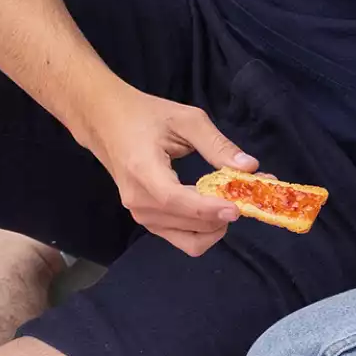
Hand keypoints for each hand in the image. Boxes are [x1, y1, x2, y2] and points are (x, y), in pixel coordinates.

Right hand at [78, 82, 256, 255]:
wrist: (105, 122)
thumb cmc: (144, 115)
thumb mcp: (185, 119)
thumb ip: (217, 145)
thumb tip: (250, 167)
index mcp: (143, 171)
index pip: (178, 201)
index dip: (209, 209)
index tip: (238, 207)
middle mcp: (139, 201)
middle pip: (190, 226)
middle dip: (224, 215)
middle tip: (249, 193)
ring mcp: (141, 215)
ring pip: (191, 240)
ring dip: (217, 225)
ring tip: (233, 199)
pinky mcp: (147, 221)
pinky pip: (183, 238)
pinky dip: (205, 228)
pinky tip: (215, 206)